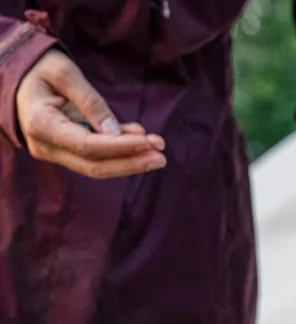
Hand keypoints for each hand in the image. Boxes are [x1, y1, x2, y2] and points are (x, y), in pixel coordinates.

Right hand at [15, 50, 165, 178]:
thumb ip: (89, 101)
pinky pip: (93, 156)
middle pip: (94, 165)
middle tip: (161, 156)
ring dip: (128, 160)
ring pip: (95, 166)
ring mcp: (53, 151)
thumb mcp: (63, 73)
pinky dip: (118, 150)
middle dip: (130, 162)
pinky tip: (140, 140)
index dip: (121, 147)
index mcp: (41, 124)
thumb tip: (115, 132)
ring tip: (157, 150)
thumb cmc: (38, 68)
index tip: (148, 142)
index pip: (88, 146)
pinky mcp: (64, 151)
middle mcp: (45, 145)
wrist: (15, 76)